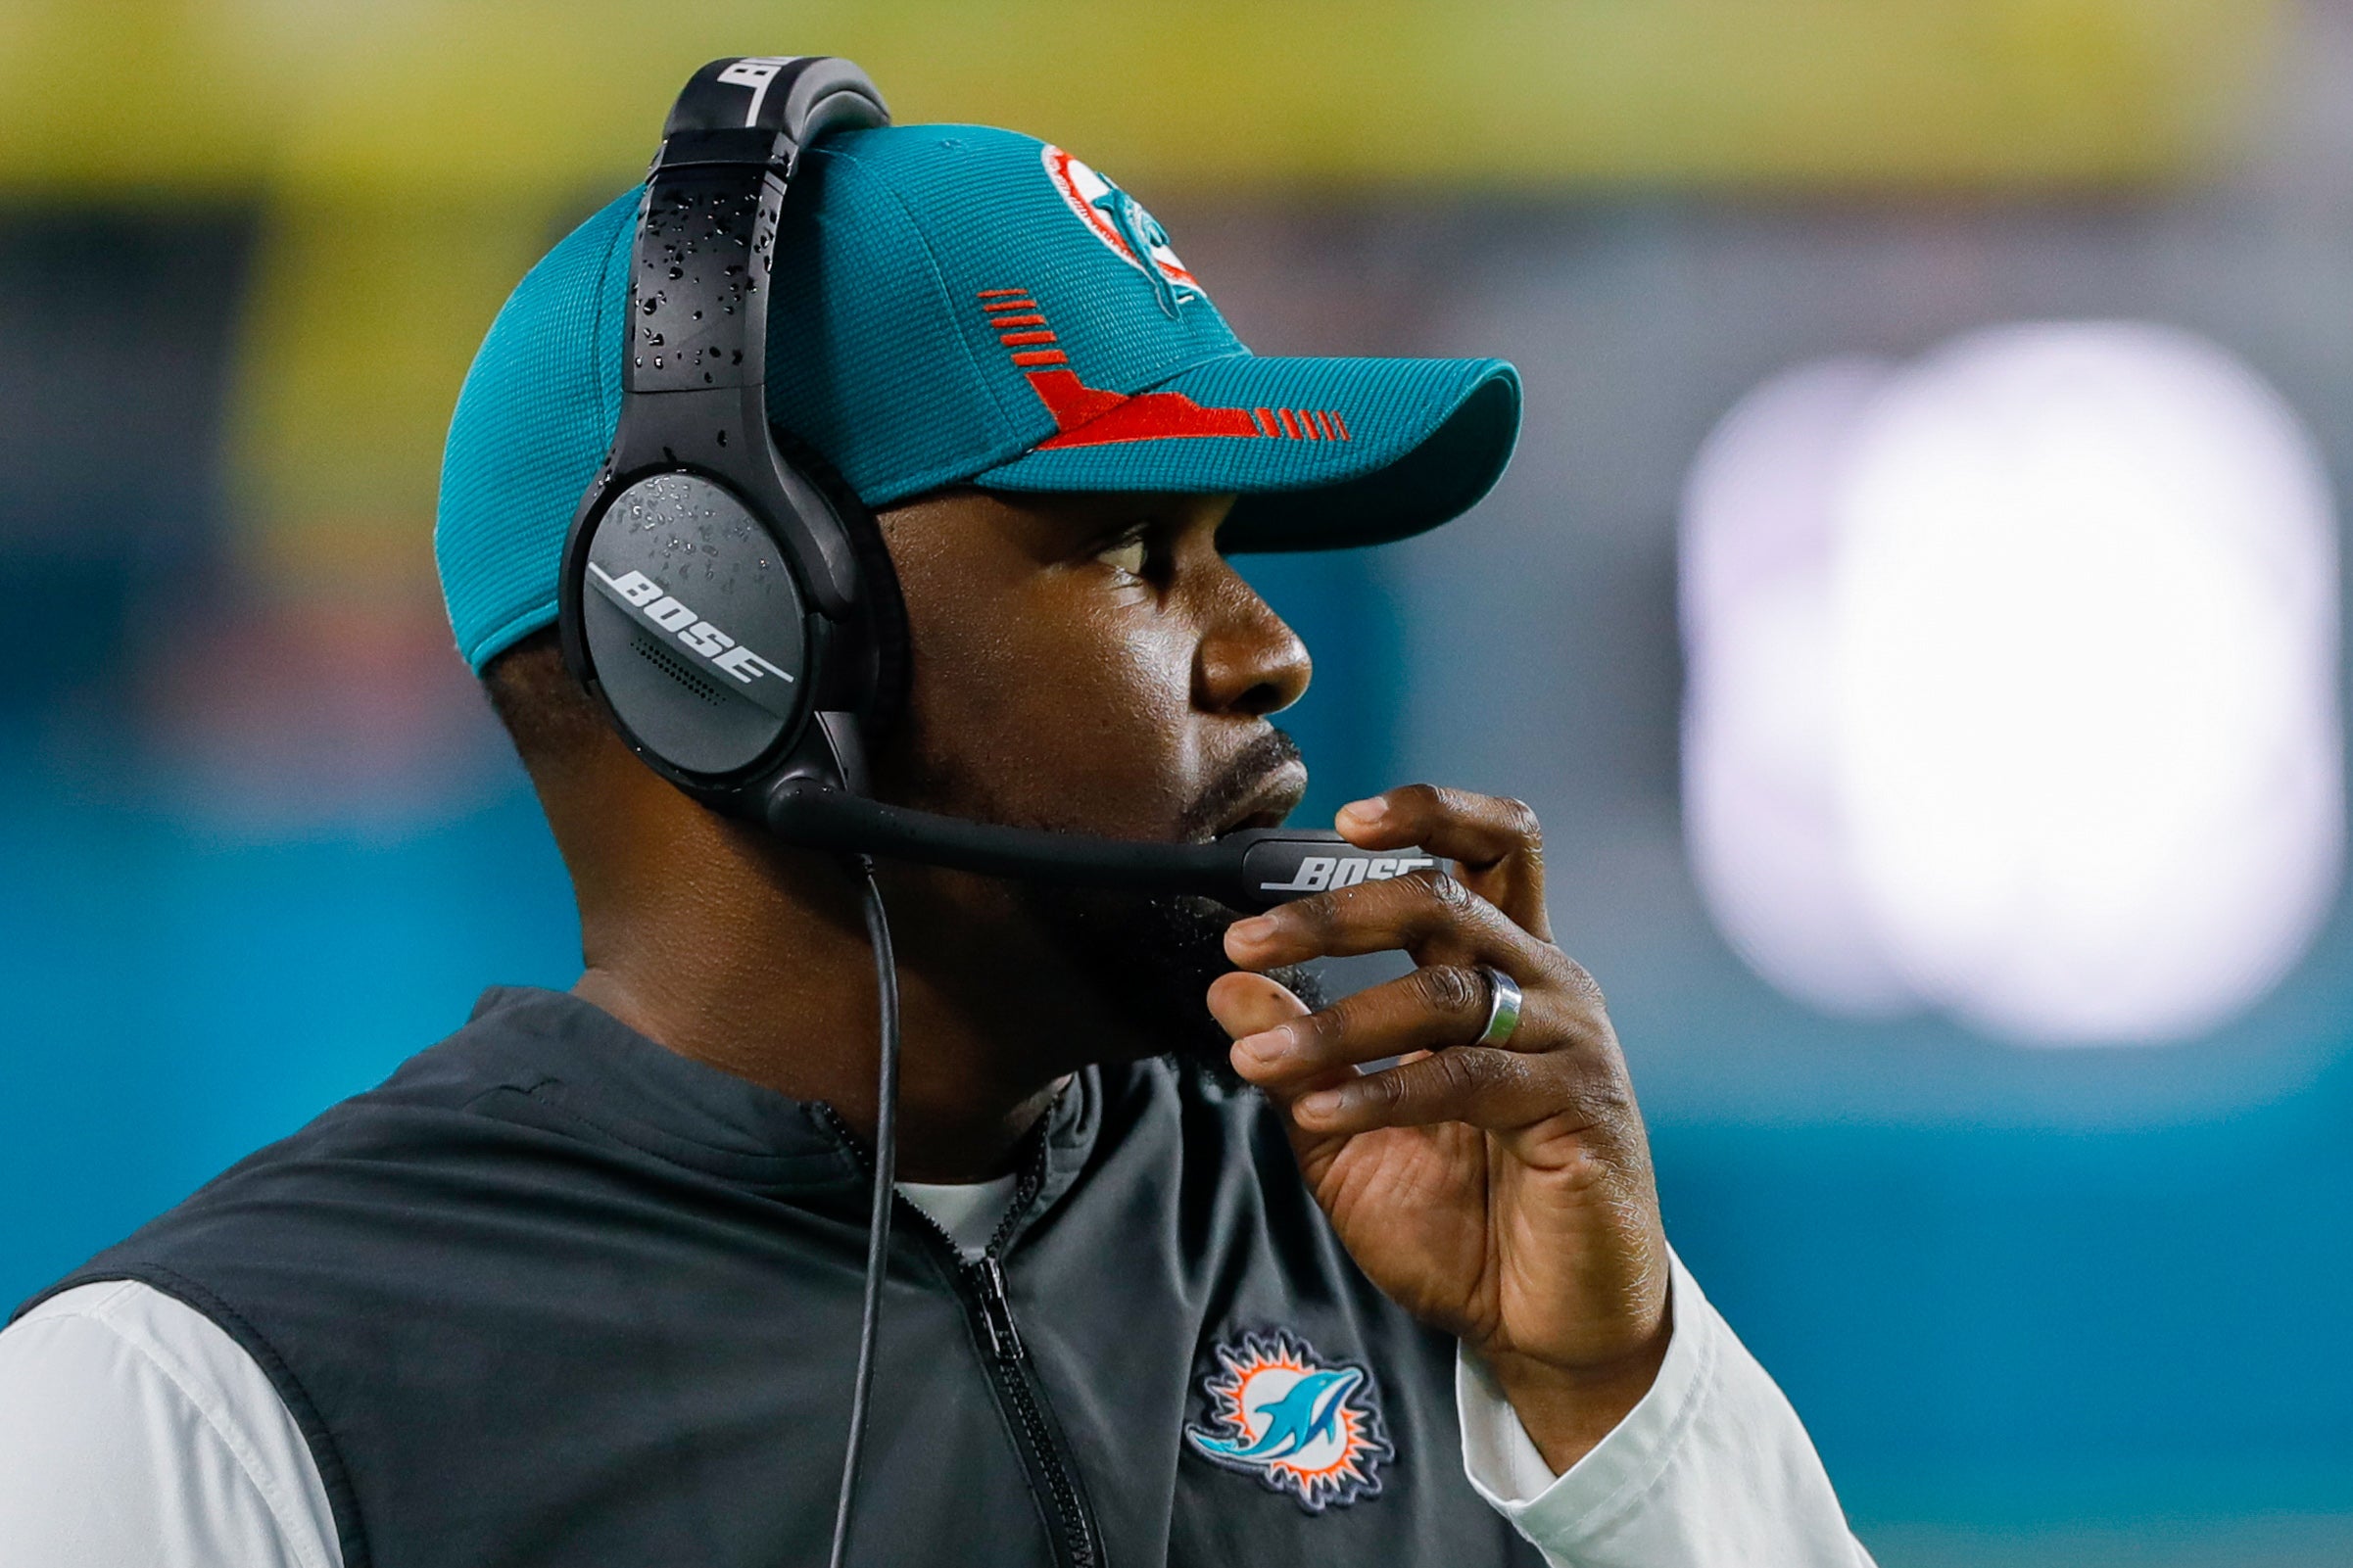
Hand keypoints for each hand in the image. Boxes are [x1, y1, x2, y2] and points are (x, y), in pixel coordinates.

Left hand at [1210, 786, 1670, 1473]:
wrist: (1546, 1324)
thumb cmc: (1462, 1219)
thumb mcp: (1350, 1129)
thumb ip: (1300, 1054)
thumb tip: (1230, 986)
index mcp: (1506, 967)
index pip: (1490, 849)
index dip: (1428, 813)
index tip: (1342, 818)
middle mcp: (1547, 985)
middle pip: (1449, 895)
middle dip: (1334, 911)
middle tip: (1246, 942)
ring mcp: (1569, 1042)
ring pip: (1443, 989)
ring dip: (1335, 1018)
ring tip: (1258, 1058)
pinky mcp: (1577, 1107)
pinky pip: (1464, 1076)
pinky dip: (1380, 1090)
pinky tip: (1318, 1112)